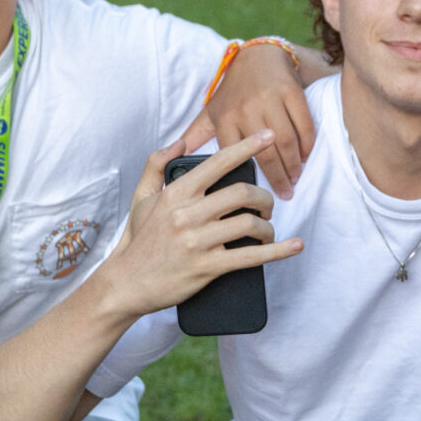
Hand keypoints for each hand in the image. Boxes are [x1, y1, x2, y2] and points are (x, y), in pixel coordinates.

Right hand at [93, 131, 303, 320]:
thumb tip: (180, 142)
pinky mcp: (207, 268)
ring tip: (266, 229)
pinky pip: (250, 257)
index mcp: (176, 194)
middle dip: (263, 197)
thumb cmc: (138, 241)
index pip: (218, 163)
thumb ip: (156, 164)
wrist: (127, 284)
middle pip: (242, 193)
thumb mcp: (141, 198)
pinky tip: (293, 246)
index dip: (247, 147)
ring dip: (268, 226)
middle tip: (266, 206)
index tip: (267, 136)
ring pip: (249, 223)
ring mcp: (198, 242)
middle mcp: (187, 214)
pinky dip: (277, 251)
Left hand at [182, 44, 316, 197]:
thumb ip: (194, 137)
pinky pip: (303, 124)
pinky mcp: (290, 91)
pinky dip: (307, 144)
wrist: (258, 56)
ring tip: (295, 178)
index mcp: (225, 119)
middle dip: (278, 178)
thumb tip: (173, 160)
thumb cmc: (233, 91)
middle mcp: (246, 109)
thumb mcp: (210, 112)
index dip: (247, 179)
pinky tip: (305, 156)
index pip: (236, 156)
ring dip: (294, 165)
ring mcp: (270, 99)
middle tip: (286, 194)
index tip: (257, 195)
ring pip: (286, 142)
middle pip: (265, 154)